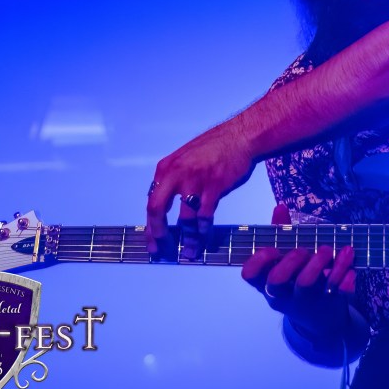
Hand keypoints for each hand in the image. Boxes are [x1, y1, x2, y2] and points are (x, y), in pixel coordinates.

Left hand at [145, 118, 255, 257]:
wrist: (238, 136)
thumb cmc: (213, 148)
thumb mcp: (184, 159)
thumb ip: (173, 180)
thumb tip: (165, 207)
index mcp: (165, 169)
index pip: (151, 202)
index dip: (150, 225)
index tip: (152, 241)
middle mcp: (175, 174)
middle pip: (157, 209)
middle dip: (158, 233)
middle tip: (162, 250)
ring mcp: (195, 180)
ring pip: (185, 218)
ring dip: (187, 238)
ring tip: (190, 251)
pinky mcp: (214, 185)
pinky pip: (205, 214)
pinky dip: (204, 229)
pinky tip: (204, 236)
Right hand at [241, 244, 356, 338]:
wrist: (321, 320)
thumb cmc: (297, 281)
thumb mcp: (286, 262)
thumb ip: (283, 235)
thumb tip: (280, 208)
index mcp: (266, 282)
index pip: (250, 275)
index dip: (258, 261)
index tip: (272, 249)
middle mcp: (282, 295)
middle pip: (277, 281)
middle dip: (290, 261)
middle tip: (304, 250)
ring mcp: (305, 302)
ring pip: (306, 285)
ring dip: (318, 264)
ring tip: (329, 249)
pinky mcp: (328, 306)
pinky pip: (336, 294)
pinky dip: (344, 280)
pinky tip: (351, 271)